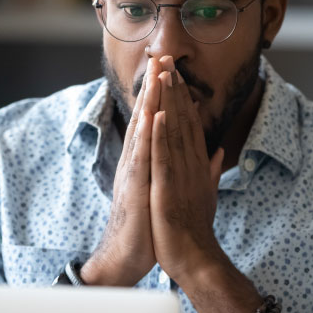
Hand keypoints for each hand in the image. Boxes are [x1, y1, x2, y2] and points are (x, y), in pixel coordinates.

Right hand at [81, 56, 169, 285]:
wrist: (125, 257)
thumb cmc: (144, 227)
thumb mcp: (159, 193)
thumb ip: (168, 171)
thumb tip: (187, 156)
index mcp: (143, 162)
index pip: (152, 121)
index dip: (161, 95)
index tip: (171, 69)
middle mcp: (134, 161)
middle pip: (144, 117)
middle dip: (154, 86)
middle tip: (163, 55)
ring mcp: (132, 172)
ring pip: (141, 130)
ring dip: (149, 101)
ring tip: (158, 74)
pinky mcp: (134, 187)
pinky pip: (142, 157)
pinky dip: (147, 134)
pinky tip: (153, 115)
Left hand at [149, 63, 225, 283]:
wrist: (195, 257)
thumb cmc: (196, 228)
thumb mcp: (205, 194)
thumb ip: (209, 170)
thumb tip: (217, 152)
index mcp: (196, 165)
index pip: (190, 124)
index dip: (183, 97)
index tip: (176, 74)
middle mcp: (191, 164)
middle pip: (183, 120)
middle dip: (175, 89)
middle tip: (168, 60)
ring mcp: (180, 175)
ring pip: (174, 132)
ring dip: (168, 102)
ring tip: (164, 75)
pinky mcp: (166, 188)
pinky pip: (163, 157)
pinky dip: (159, 135)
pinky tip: (155, 114)